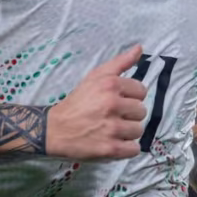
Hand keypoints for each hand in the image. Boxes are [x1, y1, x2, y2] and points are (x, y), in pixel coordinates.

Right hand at [45, 45, 147, 160]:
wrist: (55, 129)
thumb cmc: (77, 101)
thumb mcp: (95, 76)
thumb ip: (120, 62)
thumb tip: (140, 48)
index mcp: (110, 85)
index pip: (141, 91)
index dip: (131, 97)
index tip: (118, 101)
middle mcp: (112, 104)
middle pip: (141, 111)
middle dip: (129, 114)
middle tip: (113, 116)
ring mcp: (112, 128)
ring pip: (139, 130)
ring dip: (128, 132)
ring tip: (112, 129)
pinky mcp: (110, 148)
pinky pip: (134, 149)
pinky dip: (126, 148)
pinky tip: (114, 142)